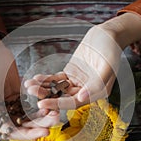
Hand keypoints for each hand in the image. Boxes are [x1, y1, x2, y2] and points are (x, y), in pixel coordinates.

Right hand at [0, 31, 59, 139]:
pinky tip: (53, 101)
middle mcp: (3, 114)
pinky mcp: (21, 96)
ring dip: (44, 116)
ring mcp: (13, 105)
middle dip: (40, 126)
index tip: (43, 133)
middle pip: (24, 126)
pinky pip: (34, 103)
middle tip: (55, 122)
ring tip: (56, 113)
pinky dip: (43, 104)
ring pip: (31, 116)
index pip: (10, 132)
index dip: (27, 135)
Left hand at [25, 13, 140, 109]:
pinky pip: (57, 79)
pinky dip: (47, 79)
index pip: (74, 103)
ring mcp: (77, 82)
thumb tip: (81, 98)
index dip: (57, 105)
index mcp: (96, 93)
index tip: (41, 104)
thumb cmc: (111, 48)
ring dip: (43, 88)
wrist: (107, 35)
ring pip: (58, 89)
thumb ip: (97, 83)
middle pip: (63, 97)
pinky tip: (36, 78)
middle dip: (46, 95)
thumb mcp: (108, 65)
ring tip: (28, 85)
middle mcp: (86, 91)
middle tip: (30, 91)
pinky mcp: (70, 73)